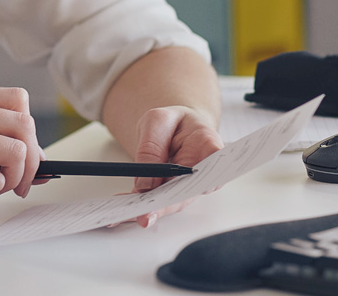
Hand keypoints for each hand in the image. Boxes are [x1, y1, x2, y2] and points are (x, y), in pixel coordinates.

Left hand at [125, 104, 222, 227]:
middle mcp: (204, 170)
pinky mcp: (174, 191)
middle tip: (145, 216)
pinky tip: (124, 209)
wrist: (176, 127)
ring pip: (173, 202)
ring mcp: (190, 184)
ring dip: (150, 210)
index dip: (204, 180)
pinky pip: (160, 200)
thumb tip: (145, 184)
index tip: (187, 193)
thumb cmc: (171, 122)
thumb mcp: (156, 121)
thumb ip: (152, 148)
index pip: (213, 165)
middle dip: (164, 207)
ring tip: (127, 215)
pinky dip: (141, 205)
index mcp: (207, 144)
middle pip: (188, 192)